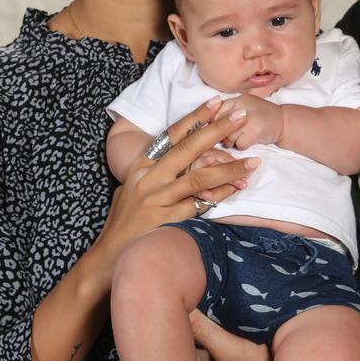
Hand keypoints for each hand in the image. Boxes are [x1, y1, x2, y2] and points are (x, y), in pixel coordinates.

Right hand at [90, 100, 258, 289]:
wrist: (105, 259)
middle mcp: (150, 178)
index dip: (195, 117)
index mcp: (142, 166)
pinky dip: (221, 195)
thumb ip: (151, 173)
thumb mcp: (130, 189)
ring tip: (254, 161)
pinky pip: (200, 205)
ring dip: (229, 167)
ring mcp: (157, 200)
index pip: (172, 134)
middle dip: (218, 129)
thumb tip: (169, 158)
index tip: (216, 102)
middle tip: (242, 115)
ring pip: (199, 177)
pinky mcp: (166, 222)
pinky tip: (238, 188)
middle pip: (189, 148)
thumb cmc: (121, 223)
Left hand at [215, 94, 282, 149]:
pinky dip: (243, 146)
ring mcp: (249, 119)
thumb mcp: (243, 106)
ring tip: (242, 135)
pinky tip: (250, 140)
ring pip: (228, 137)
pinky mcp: (255, 132)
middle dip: (223, 134)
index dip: (214, 123)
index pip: (214, 112)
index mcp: (237, 99)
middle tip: (231, 134)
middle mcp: (242, 106)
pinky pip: (239, 145)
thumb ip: (226, 110)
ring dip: (233, 141)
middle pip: (219, 126)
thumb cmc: (260, 116)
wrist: (284, 122)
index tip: (217, 129)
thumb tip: (205, 121)